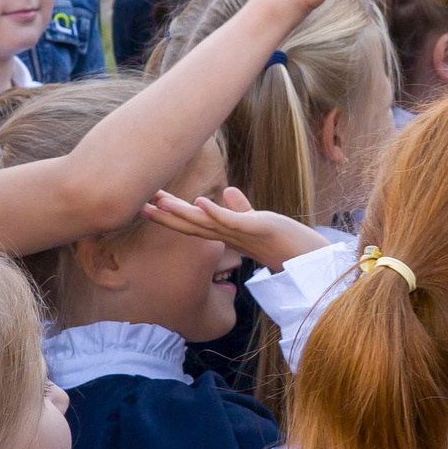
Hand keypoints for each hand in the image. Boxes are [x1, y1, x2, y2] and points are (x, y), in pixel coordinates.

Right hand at [142, 186, 326, 273]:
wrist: (309, 258)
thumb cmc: (285, 240)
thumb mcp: (257, 220)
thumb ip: (240, 208)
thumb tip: (227, 191)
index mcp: (227, 233)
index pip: (194, 224)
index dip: (171, 214)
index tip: (148, 203)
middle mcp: (230, 236)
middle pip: (191, 226)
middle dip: (165, 216)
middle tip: (138, 205)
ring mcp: (242, 234)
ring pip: (205, 224)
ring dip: (181, 213)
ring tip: (159, 201)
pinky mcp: (257, 228)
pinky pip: (232, 221)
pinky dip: (215, 212)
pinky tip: (199, 201)